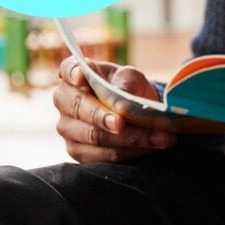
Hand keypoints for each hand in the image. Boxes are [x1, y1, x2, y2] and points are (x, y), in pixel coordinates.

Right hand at [54, 56, 175, 162]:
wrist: (135, 109)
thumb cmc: (128, 87)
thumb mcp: (131, 78)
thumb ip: (125, 84)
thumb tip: (121, 104)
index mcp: (73, 74)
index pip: (68, 69)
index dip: (74, 73)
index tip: (83, 77)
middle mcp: (64, 101)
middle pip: (80, 108)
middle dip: (104, 117)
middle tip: (124, 122)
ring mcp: (68, 129)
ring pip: (95, 136)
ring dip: (129, 138)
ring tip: (160, 136)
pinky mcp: (80, 152)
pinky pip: (104, 156)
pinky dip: (130, 152)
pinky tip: (152, 146)